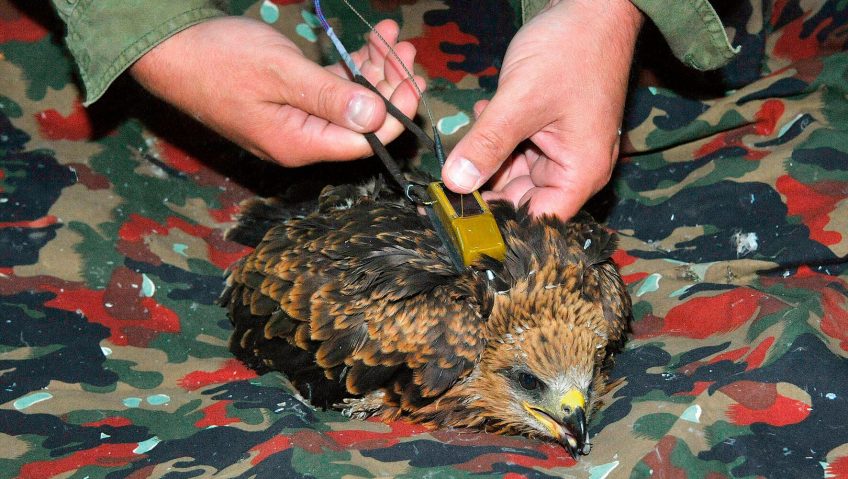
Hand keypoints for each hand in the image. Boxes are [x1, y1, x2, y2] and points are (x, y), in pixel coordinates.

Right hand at [130, 16, 422, 166]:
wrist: (168, 48)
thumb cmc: (217, 59)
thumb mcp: (279, 73)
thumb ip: (329, 97)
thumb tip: (376, 117)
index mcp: (298, 144)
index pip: (364, 142)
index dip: (395, 114)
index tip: (412, 80)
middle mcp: (301, 139)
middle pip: (362, 122)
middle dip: (390, 85)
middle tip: (408, 51)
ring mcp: (296, 120)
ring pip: (349, 101)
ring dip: (374, 70)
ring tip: (393, 38)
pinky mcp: (290, 101)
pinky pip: (331, 89)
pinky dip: (350, 67)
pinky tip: (368, 43)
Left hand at [441, 0, 641, 218]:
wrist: (590, 6)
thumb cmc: (571, 49)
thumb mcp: (521, 100)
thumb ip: (487, 143)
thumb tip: (455, 184)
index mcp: (581, 172)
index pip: (536, 221)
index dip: (498, 224)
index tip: (459, 218)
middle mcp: (573, 168)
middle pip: (521, 200)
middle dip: (485, 189)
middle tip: (447, 182)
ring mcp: (559, 150)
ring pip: (512, 174)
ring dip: (486, 161)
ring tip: (470, 139)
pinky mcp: (546, 132)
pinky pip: (513, 150)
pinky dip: (493, 141)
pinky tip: (482, 121)